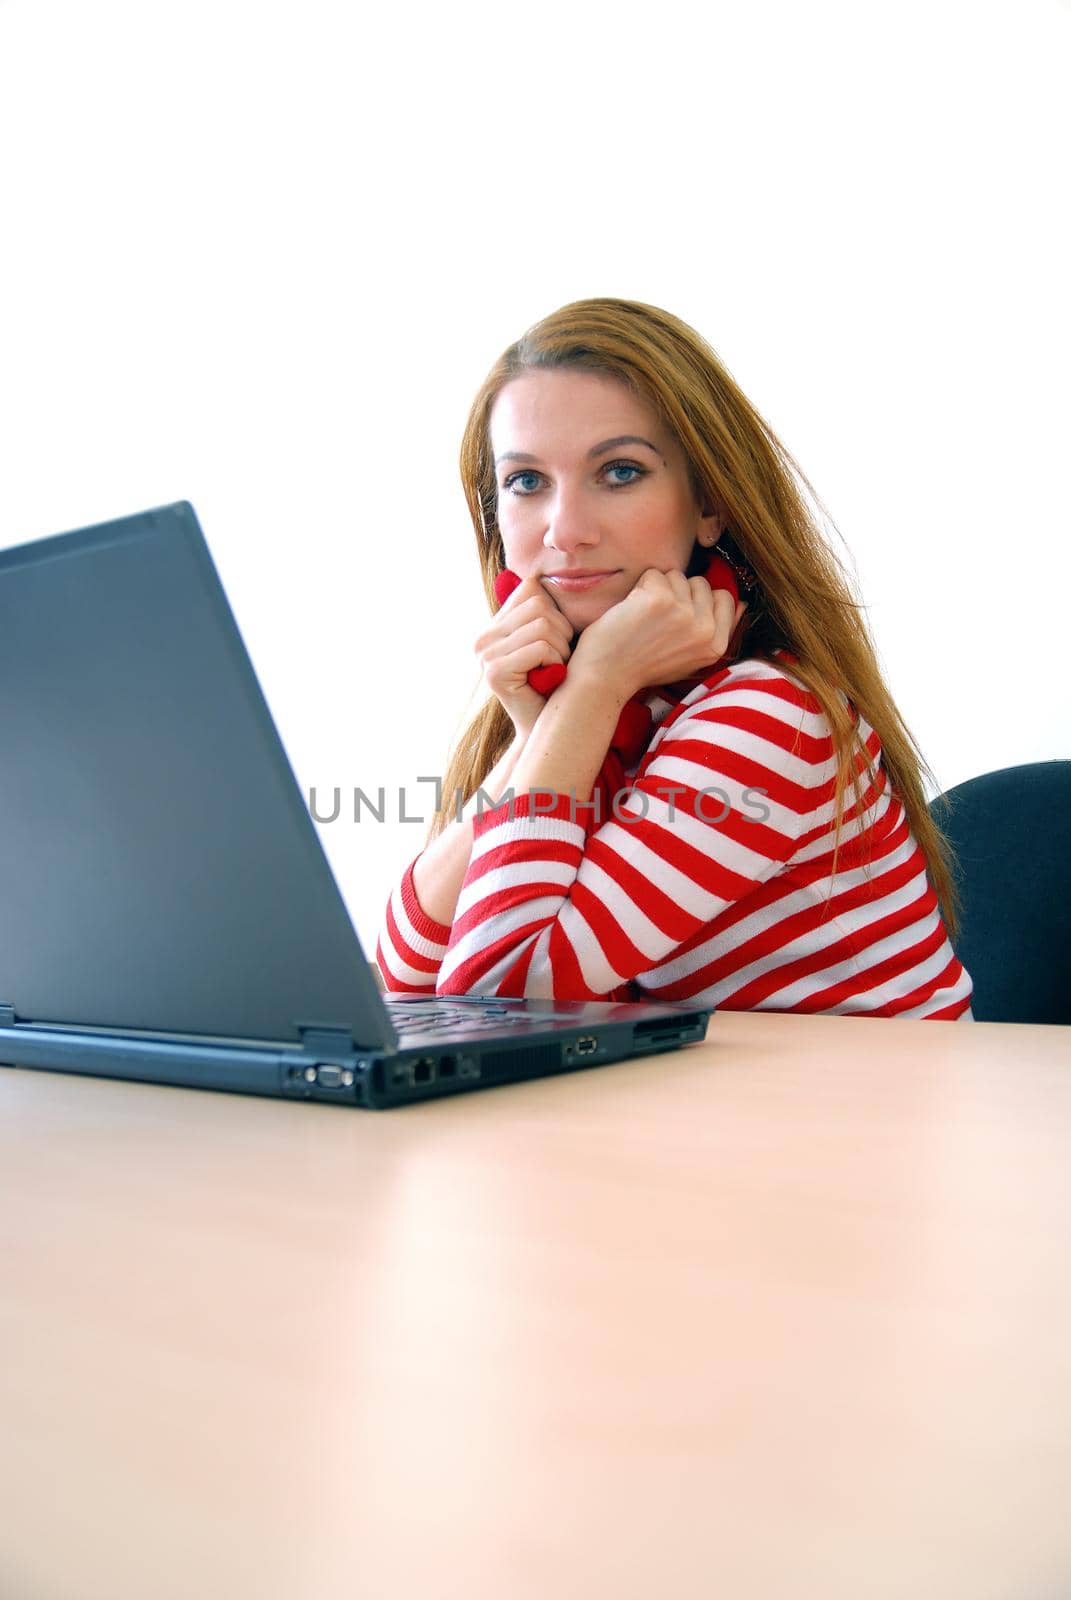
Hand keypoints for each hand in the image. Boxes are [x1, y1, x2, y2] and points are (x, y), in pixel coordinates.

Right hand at [475, 574, 574, 736]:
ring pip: (543, 625)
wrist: (544, 729)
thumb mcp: (551, 642)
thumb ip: (545, 612)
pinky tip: (549, 679)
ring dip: (560, 649)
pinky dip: (555, 662)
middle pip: (539, 604)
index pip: (531, 589)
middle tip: (558, 661)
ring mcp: (484, 655)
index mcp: (494, 627)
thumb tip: (549, 573)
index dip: (556, 612)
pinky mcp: (494, 672)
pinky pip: (540, 647)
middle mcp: (483, 638)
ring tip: (554, 670)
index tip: (558, 641)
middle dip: (562, 632)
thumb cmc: (556, 685)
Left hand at [569, 569, 745, 701]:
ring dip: (657, 589)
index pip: (725, 598)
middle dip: (677, 592)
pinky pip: (654, 573)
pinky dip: (639, 587)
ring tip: (643, 617)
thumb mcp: (690, 658)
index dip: (700, 599)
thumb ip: (714, 632)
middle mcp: (705, 630)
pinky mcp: (661, 599)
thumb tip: (742, 604)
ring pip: (677, 575)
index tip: (678, 614)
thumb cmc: (642, 666)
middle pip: (700, 583)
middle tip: (656, 620)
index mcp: (716, 646)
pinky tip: (631, 611)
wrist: (605, 677)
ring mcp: (685, 613)